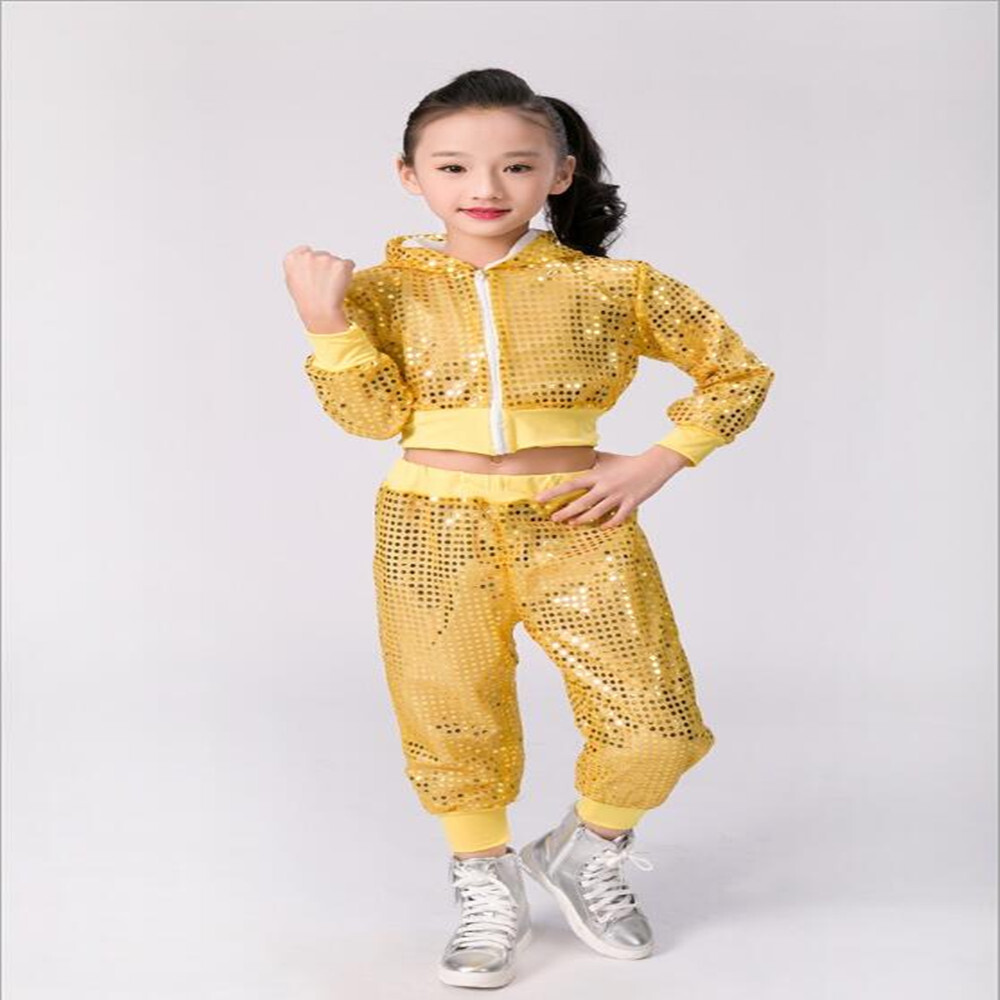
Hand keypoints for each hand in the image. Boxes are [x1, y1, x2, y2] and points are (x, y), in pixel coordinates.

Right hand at [282, 245, 354, 333]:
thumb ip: (296, 267)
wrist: (320, 312)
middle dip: (326, 266)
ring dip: (337, 271)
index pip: (305, 250)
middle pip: (323, 255)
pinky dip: (348, 273)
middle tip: (324, 284)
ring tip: (331, 288)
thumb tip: (303, 259)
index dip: (313, 261)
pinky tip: (340, 286)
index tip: (316, 272)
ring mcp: (325, 258)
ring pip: (336, 261)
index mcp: (292, 259)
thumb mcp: (291, 282)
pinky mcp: (340, 264)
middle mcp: (308, 255)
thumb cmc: (306, 302)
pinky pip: (349, 264)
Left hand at [534, 446, 690, 528]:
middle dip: (565, 512)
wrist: (654, 464)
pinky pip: (617, 518)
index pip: (571, 485)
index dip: (554, 493)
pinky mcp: (630, 504)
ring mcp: (618, 497)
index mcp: (597, 475)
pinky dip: (608, 524)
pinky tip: (601, 527)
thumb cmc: (628, 461)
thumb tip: (578, 456)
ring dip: (582, 520)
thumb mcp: (607, 458)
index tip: (539, 499)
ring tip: (571, 524)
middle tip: (553, 518)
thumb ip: (591, 460)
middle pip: (581, 503)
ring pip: (596, 513)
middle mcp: (605, 487)